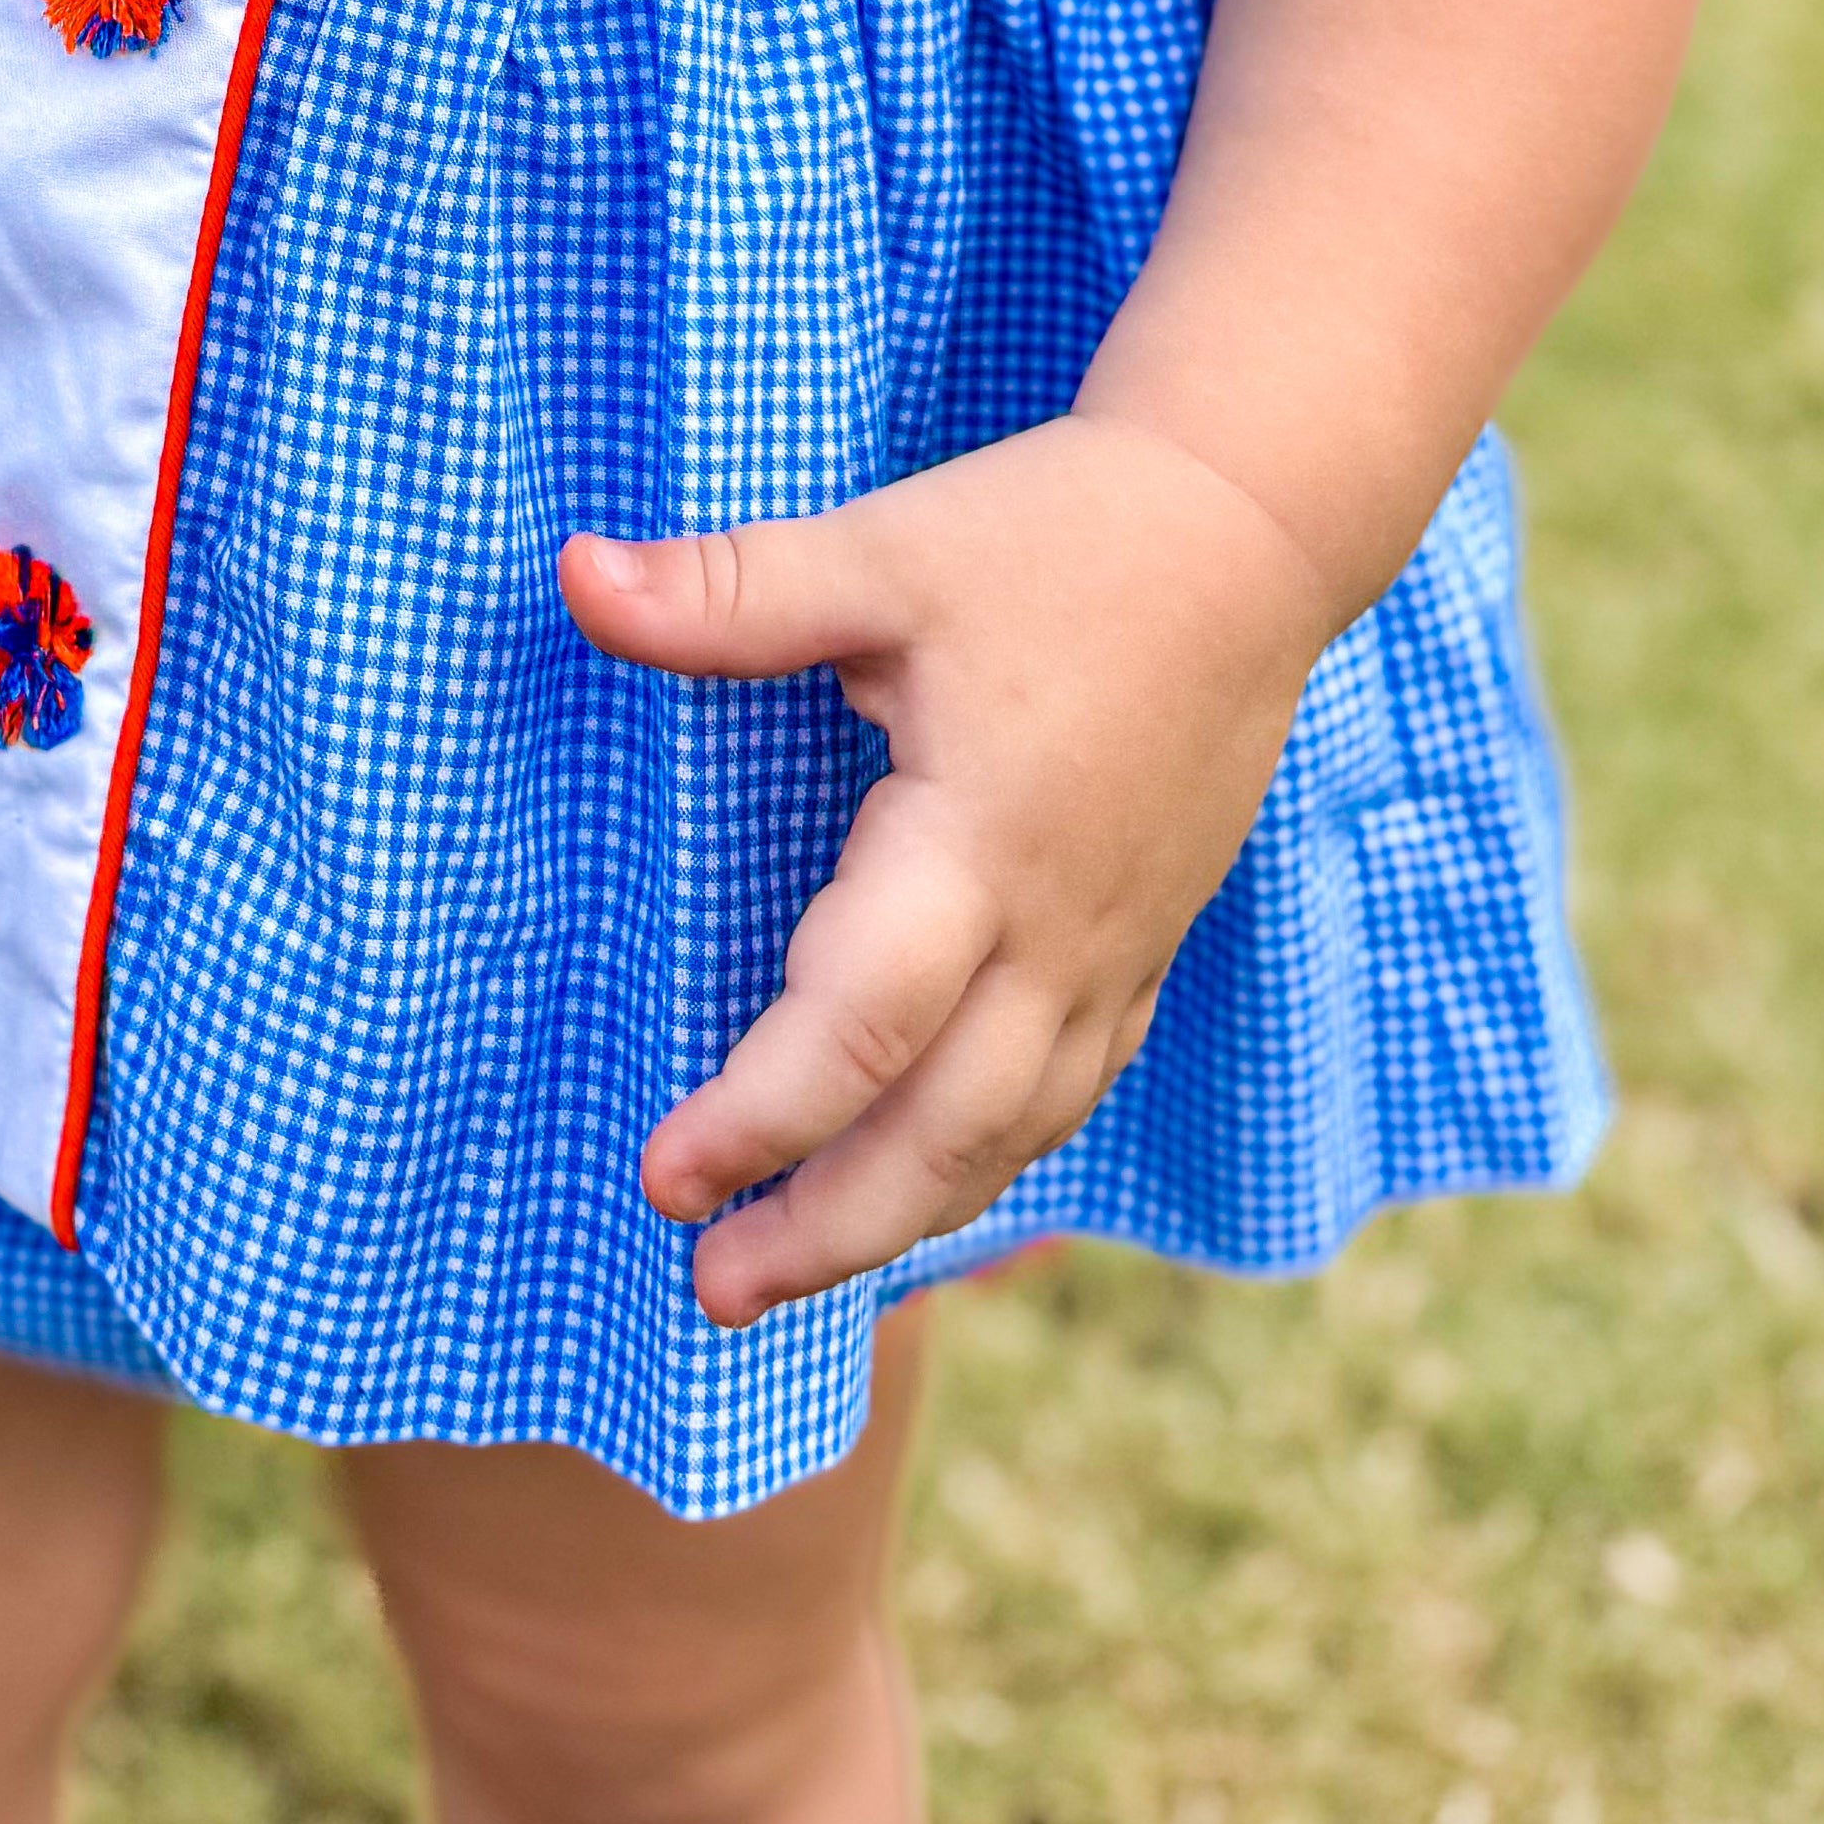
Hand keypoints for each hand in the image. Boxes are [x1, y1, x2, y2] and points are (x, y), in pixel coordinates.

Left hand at [559, 413, 1335, 1324]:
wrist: (1252, 528)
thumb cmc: (1058, 536)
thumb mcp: (882, 549)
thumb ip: (729, 589)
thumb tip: (571, 577)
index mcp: (982, 844)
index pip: (863, 1024)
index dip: (760, 1116)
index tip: (660, 1180)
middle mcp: (1059, 927)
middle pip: (948, 1130)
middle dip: (829, 1230)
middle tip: (711, 1295)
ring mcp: (1117, 946)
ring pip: (1016, 1131)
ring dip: (905, 1218)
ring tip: (793, 1274)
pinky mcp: (1146, 939)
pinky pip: (1068, 1090)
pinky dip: (988, 1158)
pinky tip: (925, 1187)